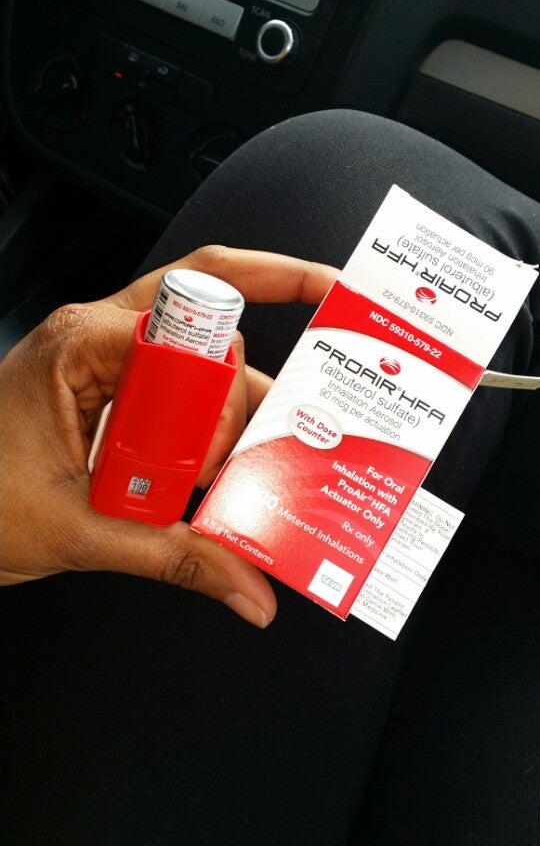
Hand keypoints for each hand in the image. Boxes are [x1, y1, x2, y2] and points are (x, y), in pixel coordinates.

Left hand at [0, 246, 336, 626]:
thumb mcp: (82, 531)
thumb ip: (175, 557)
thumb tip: (249, 586)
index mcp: (83, 344)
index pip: (192, 320)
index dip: (246, 349)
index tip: (294, 368)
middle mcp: (98, 339)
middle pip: (208, 332)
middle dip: (245, 394)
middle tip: (262, 452)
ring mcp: (104, 364)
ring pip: (200, 363)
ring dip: (230, 414)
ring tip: (252, 465)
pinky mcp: (108, 394)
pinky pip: (179, 394)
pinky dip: (207, 429)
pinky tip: (223, 469)